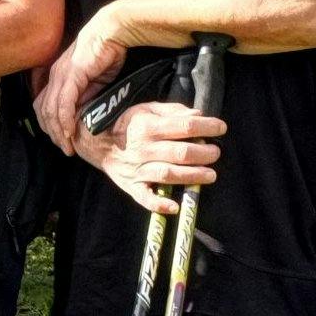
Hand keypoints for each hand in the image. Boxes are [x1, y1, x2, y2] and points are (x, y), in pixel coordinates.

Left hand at [34, 18, 131, 154]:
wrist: (113, 31)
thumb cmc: (107, 53)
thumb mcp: (95, 81)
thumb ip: (86, 96)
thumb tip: (83, 114)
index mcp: (57, 77)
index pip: (44, 106)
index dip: (50, 126)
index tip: (63, 140)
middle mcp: (54, 76)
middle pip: (43, 111)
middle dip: (53, 134)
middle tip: (65, 149)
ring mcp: (61, 75)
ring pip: (51, 110)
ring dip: (58, 132)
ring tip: (68, 146)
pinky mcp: (72, 75)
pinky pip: (63, 103)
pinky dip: (65, 120)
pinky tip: (70, 132)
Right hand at [85, 101, 225, 213]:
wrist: (94, 141)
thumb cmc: (126, 123)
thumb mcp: (147, 108)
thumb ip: (173, 111)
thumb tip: (198, 115)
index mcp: (148, 126)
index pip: (184, 126)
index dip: (207, 127)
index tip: (221, 128)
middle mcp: (143, 148)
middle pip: (181, 153)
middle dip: (204, 154)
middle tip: (216, 153)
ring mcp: (137, 169)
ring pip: (168, 174)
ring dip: (192, 176)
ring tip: (210, 175)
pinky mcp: (131, 186)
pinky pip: (145, 198)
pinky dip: (159, 204)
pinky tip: (175, 206)